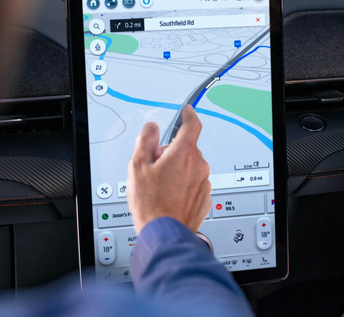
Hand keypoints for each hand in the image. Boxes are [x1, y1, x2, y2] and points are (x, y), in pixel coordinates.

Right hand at [127, 105, 211, 233]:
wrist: (164, 232)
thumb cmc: (151, 203)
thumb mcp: (138, 166)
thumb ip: (146, 140)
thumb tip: (152, 128)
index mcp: (184, 153)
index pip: (192, 125)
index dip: (189, 115)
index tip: (187, 111)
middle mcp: (199, 166)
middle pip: (187, 149)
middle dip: (172, 153)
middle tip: (155, 168)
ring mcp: (204, 182)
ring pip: (191, 168)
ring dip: (178, 172)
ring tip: (161, 188)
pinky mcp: (205, 198)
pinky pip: (194, 184)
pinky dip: (184, 187)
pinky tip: (170, 198)